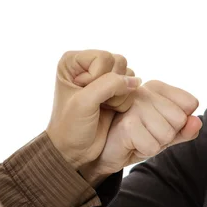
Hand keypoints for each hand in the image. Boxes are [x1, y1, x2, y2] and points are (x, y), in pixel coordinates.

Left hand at [46, 50, 140, 169]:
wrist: (73, 149)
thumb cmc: (71, 126)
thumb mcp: (85, 102)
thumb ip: (109, 85)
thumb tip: (135, 81)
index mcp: (73, 61)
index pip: (104, 57)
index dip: (99, 78)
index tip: (84, 96)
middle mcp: (88, 65)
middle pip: (119, 62)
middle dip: (113, 86)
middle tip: (97, 102)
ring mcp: (103, 77)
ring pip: (128, 74)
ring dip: (120, 95)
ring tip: (103, 107)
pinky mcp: (114, 90)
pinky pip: (132, 87)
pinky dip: (125, 101)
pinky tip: (110, 110)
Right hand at [79, 80, 202, 184]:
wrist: (102, 154)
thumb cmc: (135, 139)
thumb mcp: (165, 135)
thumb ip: (184, 129)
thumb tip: (197, 122)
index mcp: (155, 87)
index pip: (189, 103)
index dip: (178, 122)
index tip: (158, 123)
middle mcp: (144, 90)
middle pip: (180, 120)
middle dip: (167, 135)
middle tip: (146, 133)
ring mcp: (134, 105)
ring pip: (168, 134)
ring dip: (155, 143)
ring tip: (137, 138)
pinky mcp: (127, 124)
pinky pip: (154, 146)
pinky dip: (144, 150)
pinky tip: (130, 143)